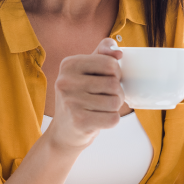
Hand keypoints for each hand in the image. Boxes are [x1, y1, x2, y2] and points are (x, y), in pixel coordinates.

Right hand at [44, 38, 127, 152]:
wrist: (64, 131)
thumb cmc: (79, 97)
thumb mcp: (86, 71)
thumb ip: (102, 54)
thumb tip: (119, 52)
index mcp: (69, 64)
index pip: (110, 63)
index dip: (116, 73)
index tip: (107, 79)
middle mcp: (66, 81)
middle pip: (114, 84)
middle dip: (117, 92)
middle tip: (104, 97)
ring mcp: (71, 102)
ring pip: (115, 101)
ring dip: (114, 107)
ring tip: (101, 108)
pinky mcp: (79, 121)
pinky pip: (113, 119)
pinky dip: (111, 120)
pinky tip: (99, 119)